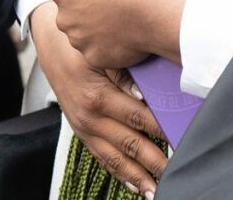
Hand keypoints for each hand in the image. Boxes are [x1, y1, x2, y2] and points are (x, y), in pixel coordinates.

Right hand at [31, 3, 165, 196]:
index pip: (138, 118)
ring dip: (136, 176)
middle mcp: (90, 118)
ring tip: (155, 190)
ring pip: (114, 158)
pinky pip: (101, 158)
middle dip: (153, 161)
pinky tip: (132, 184)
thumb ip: (125, 75)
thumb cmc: (80, 48)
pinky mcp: (81, 132)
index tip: (181, 139)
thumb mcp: (101, 54)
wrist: (51, 48)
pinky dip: (118, 173)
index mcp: (98, 97)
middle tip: (175, 172)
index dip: (160, 130)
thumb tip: (145, 94)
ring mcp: (84, 128)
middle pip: (128, 144)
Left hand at [51, 0, 189, 68]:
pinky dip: (113, 43)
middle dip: (92, 4)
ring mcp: (82, 41)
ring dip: (101, 24)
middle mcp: (65, 18)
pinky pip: (103, 50)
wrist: (158, 10)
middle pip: (76, 9)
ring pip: (88, 30)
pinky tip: (129, 31)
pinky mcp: (99, 57)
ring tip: (126, 12)